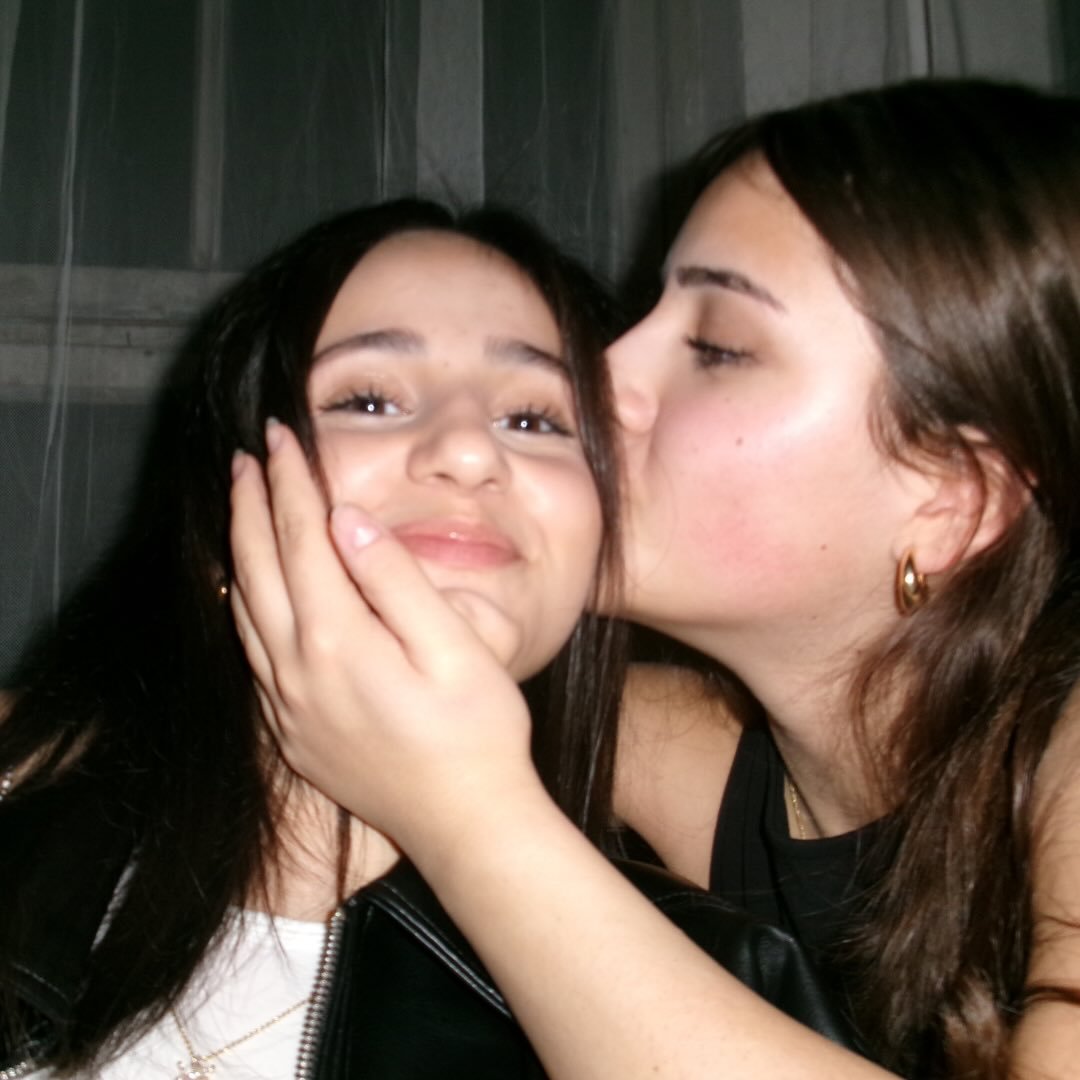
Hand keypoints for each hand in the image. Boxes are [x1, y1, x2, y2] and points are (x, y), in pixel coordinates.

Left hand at [228, 422, 537, 854]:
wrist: (465, 823)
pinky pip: (251, 653)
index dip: (291, 483)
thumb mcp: (457, 649)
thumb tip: (349, 520)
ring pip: (244, 610)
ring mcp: (288, 706)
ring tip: (242, 505)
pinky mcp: (291, 732)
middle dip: (250, 505)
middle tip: (248, 455)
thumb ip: (398, 581)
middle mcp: (298, 672)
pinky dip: (242, 605)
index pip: (303, 540)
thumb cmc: (477, 733)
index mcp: (340, 642)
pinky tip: (248, 589)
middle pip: (259, 568)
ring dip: (239, 550)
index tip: (282, 436)